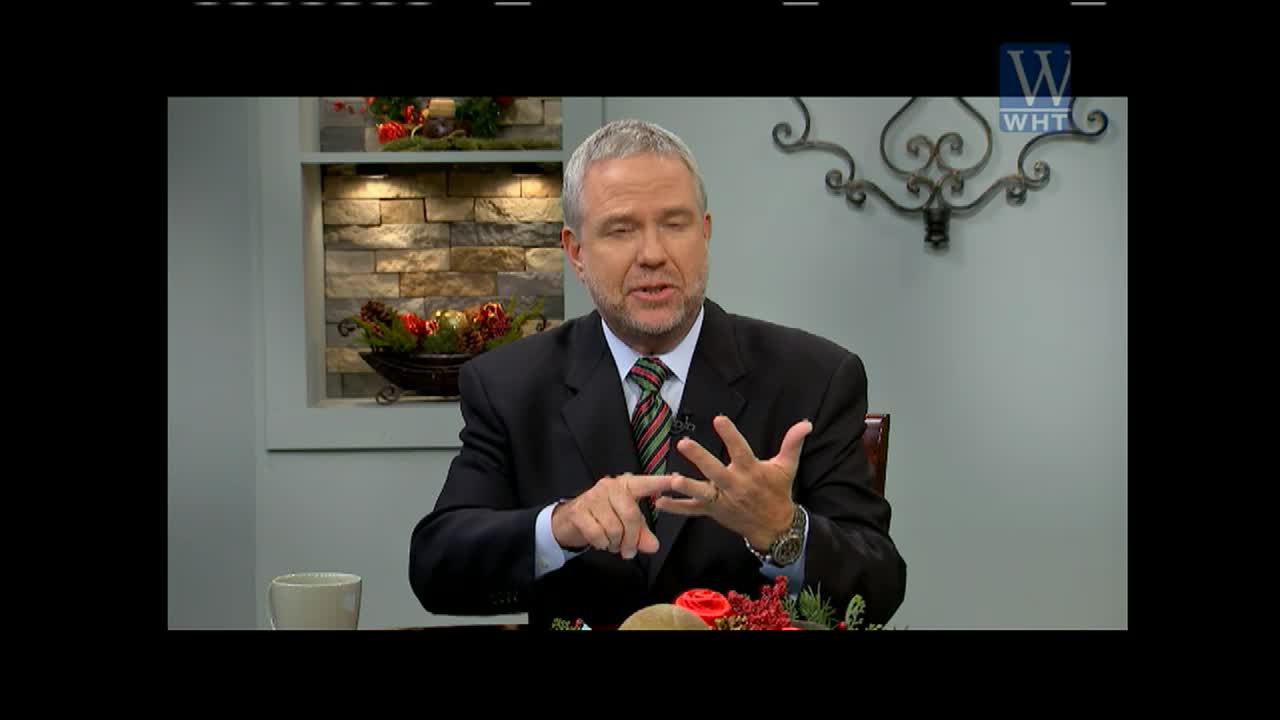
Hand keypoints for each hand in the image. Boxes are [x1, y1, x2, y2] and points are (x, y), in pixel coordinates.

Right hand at [550, 473, 673, 559]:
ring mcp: (593, 497)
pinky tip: (600, 542)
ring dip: (614, 543)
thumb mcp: (626, 525)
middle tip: (628, 552)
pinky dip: (601, 544)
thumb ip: (642, 534)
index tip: (679, 479)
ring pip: (614, 529)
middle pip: (631, 516)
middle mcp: (610, 486)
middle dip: (632, 539)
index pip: (647, 483)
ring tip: (611, 543)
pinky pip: (598, 534)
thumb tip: (653, 546)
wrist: (568, 521)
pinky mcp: (579, 511)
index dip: (663, 482)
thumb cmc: (603, 518)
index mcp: (626, 486)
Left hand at [655, 416, 812, 550]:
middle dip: (700, 458)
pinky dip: (676, 507)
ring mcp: (722, 500)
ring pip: (702, 493)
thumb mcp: (787, 467)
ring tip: (671, 480)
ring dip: (686, 486)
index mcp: (751, 471)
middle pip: (715, 470)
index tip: (719, 420)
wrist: (775, 527)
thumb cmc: (778, 492)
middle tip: (684, 444)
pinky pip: (692, 510)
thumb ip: (792, 443)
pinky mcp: (713, 511)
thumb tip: (806, 423)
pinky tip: (659, 502)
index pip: (740, 449)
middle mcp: (735, 485)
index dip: (730, 434)